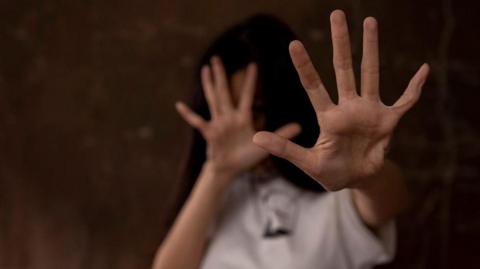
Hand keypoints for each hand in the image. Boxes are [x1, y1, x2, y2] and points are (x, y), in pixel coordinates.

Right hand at [176, 57, 300, 178]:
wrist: (229, 170)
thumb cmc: (245, 157)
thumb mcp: (264, 146)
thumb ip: (281, 135)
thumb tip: (300, 126)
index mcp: (242, 118)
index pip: (246, 96)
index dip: (249, 81)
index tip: (253, 64)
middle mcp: (228, 117)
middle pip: (224, 92)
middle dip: (221, 75)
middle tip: (217, 58)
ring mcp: (218, 124)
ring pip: (213, 100)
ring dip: (208, 85)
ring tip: (205, 69)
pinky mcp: (210, 134)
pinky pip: (198, 121)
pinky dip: (188, 114)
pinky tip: (179, 105)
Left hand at [253, 10, 428, 190]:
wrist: (357, 180)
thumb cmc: (330, 172)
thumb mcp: (307, 162)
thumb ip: (284, 149)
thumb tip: (255, 138)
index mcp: (328, 117)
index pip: (313, 86)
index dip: (304, 66)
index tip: (293, 44)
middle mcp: (348, 108)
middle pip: (343, 69)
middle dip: (340, 42)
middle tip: (336, 14)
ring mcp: (369, 111)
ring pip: (371, 74)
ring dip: (372, 49)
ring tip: (370, 21)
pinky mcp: (388, 121)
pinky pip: (405, 101)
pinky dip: (415, 88)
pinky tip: (424, 70)